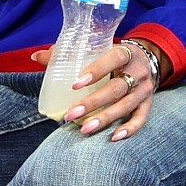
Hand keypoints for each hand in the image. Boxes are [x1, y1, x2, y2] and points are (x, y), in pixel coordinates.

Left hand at [34, 43, 157, 141]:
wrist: (149, 58)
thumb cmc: (115, 55)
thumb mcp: (99, 48)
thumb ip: (69, 53)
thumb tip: (36, 57)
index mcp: (126, 52)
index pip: (112, 59)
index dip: (95, 71)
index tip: (74, 85)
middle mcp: (138, 71)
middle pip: (116, 88)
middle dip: (93, 103)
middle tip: (70, 114)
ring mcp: (145, 89)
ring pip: (126, 106)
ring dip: (105, 119)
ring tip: (84, 129)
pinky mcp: (149, 103)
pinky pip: (141, 118)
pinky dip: (129, 129)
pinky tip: (113, 137)